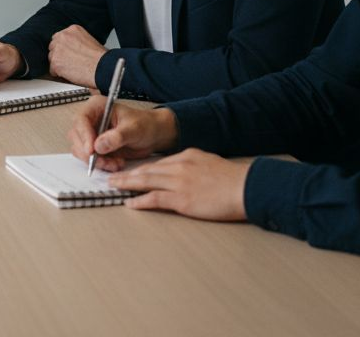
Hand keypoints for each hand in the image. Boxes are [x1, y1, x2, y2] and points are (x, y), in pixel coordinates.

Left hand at [48, 24, 106, 88]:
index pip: (60, 37)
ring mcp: (57, 49)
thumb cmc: (101, 58)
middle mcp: (63, 37)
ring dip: (59, 64)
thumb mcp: (89, 40)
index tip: (68, 53)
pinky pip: (52, 70)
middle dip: (59, 54)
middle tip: (69, 62)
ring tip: (71, 69)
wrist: (102, 68)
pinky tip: (70, 74)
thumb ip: (77, 42)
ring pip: (52, 58)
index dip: (64, 47)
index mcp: (72, 30)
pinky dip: (59, 74)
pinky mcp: (55, 62)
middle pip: (53, 46)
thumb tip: (71, 49)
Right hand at [67, 97, 177, 171]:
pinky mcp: (95, 147)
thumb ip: (117, 137)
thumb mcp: (134, 129)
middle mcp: (91, 120)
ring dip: (96, 161)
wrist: (153, 135)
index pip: (81, 120)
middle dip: (89, 153)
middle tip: (103, 161)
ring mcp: (91, 134)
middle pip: (77, 137)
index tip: (91, 150)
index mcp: (97, 107)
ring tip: (114, 163)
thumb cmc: (145, 125)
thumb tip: (99, 145)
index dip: (84, 136)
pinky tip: (115, 164)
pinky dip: (100, 165)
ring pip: (81, 150)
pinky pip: (89, 159)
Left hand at [108, 149, 249, 221]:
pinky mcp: (182, 199)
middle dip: (128, 174)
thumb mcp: (210, 162)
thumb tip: (183, 172)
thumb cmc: (233, 179)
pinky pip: (154, 198)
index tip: (131, 171)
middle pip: (147, 169)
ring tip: (113, 186)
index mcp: (187, 156)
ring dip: (127, 184)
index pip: (159, 162)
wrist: (247, 187)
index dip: (142, 168)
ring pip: (146, 181)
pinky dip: (140, 200)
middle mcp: (180, 166)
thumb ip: (193, 165)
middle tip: (113, 177)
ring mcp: (179, 182)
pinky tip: (130, 202)